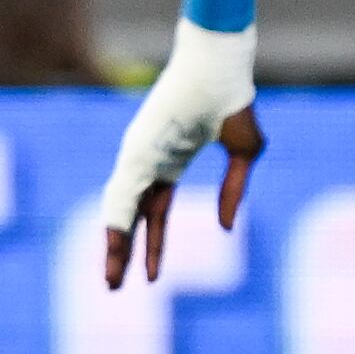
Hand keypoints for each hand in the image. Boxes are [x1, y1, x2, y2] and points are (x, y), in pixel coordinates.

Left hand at [99, 23, 265, 287]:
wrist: (221, 67)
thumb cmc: (233, 101)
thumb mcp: (242, 154)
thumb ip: (233, 192)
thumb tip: (225, 229)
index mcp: (171, 163)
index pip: (156, 213)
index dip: (154, 246)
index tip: (151, 278)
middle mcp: (150, 163)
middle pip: (132, 218)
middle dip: (124, 253)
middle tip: (114, 286)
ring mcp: (141, 156)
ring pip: (120, 209)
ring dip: (115, 245)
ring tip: (111, 280)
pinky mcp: (138, 150)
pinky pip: (123, 192)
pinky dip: (117, 221)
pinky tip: (113, 247)